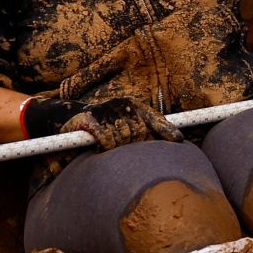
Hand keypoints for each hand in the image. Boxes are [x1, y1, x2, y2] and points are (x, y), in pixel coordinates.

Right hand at [63, 97, 185, 150]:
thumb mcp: (128, 122)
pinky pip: (107, 140)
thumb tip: (179, 139)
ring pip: (123, 138)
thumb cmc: (106, 124)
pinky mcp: (90, 120)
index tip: (179, 140)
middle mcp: (121, 104)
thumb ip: (150, 127)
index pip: (155, 118)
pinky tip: (101, 148)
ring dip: (117, 147)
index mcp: (134, 104)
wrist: (73, 119)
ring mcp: (106, 111)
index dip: (167, 130)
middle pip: (139, 133)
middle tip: (123, 147)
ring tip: (110, 147)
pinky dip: (106, 147)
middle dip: (134, 145)